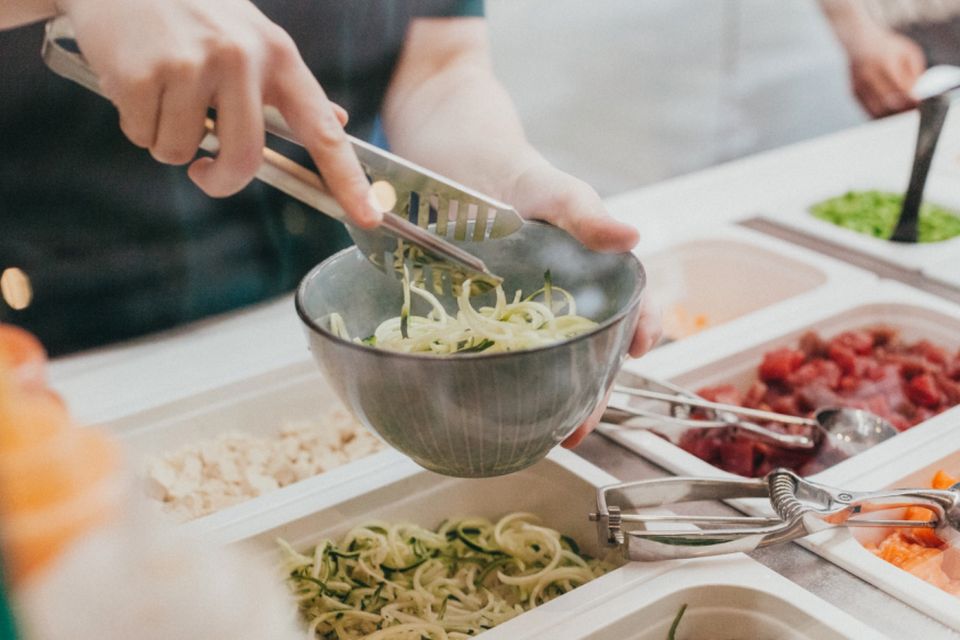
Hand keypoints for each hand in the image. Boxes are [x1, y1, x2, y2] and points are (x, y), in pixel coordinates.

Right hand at [58, 0, 380, 225]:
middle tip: (204, 171)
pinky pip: (143, 136)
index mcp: (278, 55)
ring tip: (160, 90)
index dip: (348, 179)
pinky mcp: (143, 73)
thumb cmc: (192, 12)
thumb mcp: (251, 36)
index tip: (369, 216)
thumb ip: (288, 86)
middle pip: (244, 160)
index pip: (322, 131)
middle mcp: (241, 59)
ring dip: (165, 139)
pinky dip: (135, 122)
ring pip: (181, 153)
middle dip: (220, 180)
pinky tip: (134, 79)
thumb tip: (335, 122)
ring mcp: (191, 64)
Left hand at [504, 161, 661, 447]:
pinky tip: (509, 409)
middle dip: (595, 393)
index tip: (641, 349)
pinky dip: (519, 383)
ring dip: (561, 399)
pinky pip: (518, 355)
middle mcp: (578, 299)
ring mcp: (542, 314)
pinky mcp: (506, 320)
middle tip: (582, 427)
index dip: (643, 328)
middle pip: (597, 351)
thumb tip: (630, 237)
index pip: (635, 305)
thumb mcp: (561, 195)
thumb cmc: (529, 184)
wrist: (473, 179)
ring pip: (561, 362)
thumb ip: (589, 215)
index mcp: (603, 271)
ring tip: (551, 433)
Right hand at [845, 27, 925, 116]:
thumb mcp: (909, 53)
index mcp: (885, 63)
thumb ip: (916, 73)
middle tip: (912, 111)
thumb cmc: (889, 48)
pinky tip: (890, 112)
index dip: (912, 100)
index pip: (901, 89)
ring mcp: (859, 85)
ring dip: (891, 116)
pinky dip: (881, 114)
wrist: (860, 42)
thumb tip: (920, 95)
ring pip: (877, 111)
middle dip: (903, 111)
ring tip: (902, 113)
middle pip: (888, 103)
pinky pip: (868, 110)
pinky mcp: (854, 93)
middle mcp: (869, 75)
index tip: (921, 104)